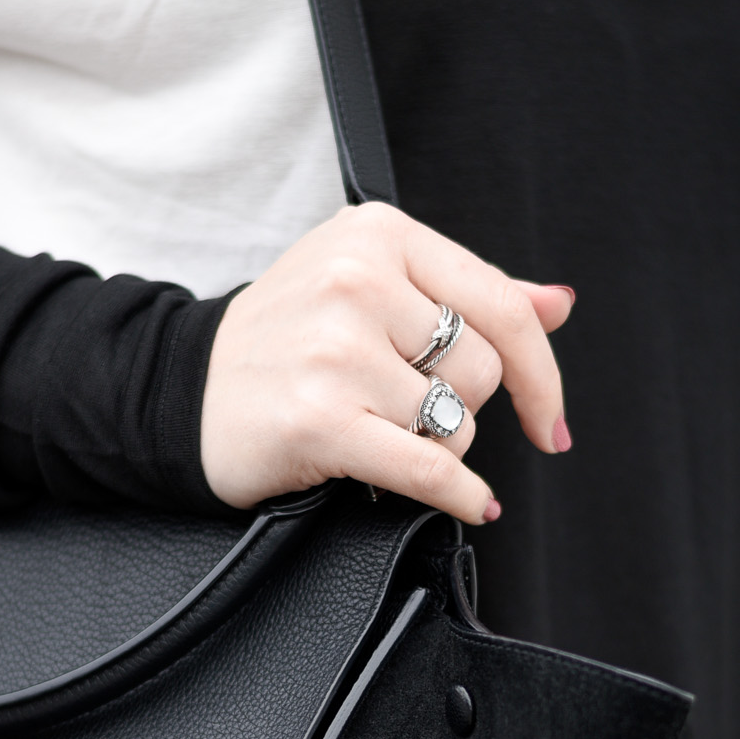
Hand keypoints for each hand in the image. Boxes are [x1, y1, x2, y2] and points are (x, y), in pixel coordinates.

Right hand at [200, 202, 572, 520]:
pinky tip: (469, 504)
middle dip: (461, 404)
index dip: (544, 373)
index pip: (502, 305)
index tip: (550, 419)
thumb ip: (468, 292)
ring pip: (458, 421)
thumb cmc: (284, 340)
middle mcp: (355, 281)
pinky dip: (459, 494)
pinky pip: (430, 467)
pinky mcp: (319, 418)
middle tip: (403, 409)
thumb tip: (560, 303)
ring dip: (436, 444)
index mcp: (376, 234)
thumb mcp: (370, 286)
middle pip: (483, 368)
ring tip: (381, 434)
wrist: (180, 391)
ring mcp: (335, 350)